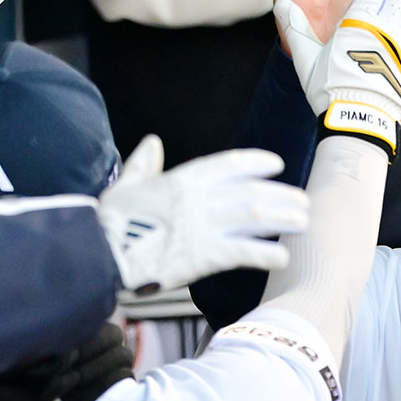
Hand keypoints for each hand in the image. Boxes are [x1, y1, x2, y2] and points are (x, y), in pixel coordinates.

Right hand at [97, 135, 309, 294]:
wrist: (97, 255)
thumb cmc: (109, 223)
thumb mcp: (126, 186)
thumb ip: (144, 165)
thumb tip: (152, 142)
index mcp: (181, 180)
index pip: (229, 164)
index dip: (256, 163)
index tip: (276, 165)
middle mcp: (197, 199)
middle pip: (252, 192)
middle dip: (282, 197)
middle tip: (303, 204)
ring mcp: (202, 226)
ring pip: (256, 217)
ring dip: (284, 219)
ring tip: (303, 223)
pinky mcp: (203, 256)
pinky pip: (245, 251)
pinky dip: (267, 254)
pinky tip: (282, 257)